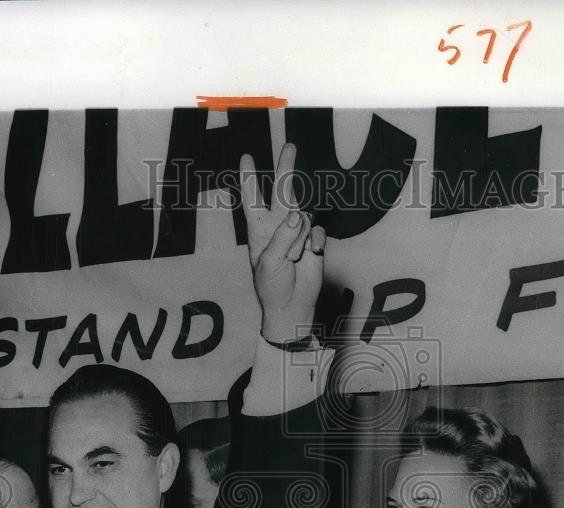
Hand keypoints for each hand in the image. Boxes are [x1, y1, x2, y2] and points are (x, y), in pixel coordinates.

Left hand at [240, 143, 325, 343]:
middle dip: (285, 168)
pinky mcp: (313, 241)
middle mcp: (277, 226)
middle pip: (282, 191)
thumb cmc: (272, 287)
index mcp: (259, 230)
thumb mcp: (269, 263)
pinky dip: (313, 244)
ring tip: (294, 260)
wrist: (293, 306)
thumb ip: (282, 238)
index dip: (249, 179)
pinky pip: (317, 232)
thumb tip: (295, 216)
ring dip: (299, 240)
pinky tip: (308, 257)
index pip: (252, 199)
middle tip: (289, 146)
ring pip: (302, 218)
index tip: (246, 158)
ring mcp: (296, 233)